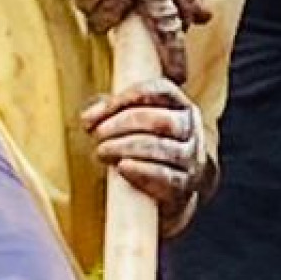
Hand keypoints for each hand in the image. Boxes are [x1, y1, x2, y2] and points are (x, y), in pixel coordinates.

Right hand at [12, 0, 208, 82]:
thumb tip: (202, 15)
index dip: (190, 23)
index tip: (191, 41)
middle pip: (164, 24)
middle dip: (170, 54)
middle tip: (174, 75)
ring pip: (118, 23)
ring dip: (112, 21)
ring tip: (107, 2)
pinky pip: (92, 12)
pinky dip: (91, 8)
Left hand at [80, 80, 217, 234]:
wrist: (178, 189)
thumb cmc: (151, 149)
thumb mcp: (137, 123)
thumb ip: (114, 112)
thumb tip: (90, 116)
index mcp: (180, 105)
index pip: (160, 90)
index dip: (126, 98)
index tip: (95, 114)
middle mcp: (190, 128)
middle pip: (160, 120)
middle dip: (122, 124)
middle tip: (97, 134)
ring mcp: (191, 158)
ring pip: (162, 148)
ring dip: (126, 147)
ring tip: (102, 152)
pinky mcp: (185, 185)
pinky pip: (166, 176)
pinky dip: (141, 171)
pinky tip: (122, 167)